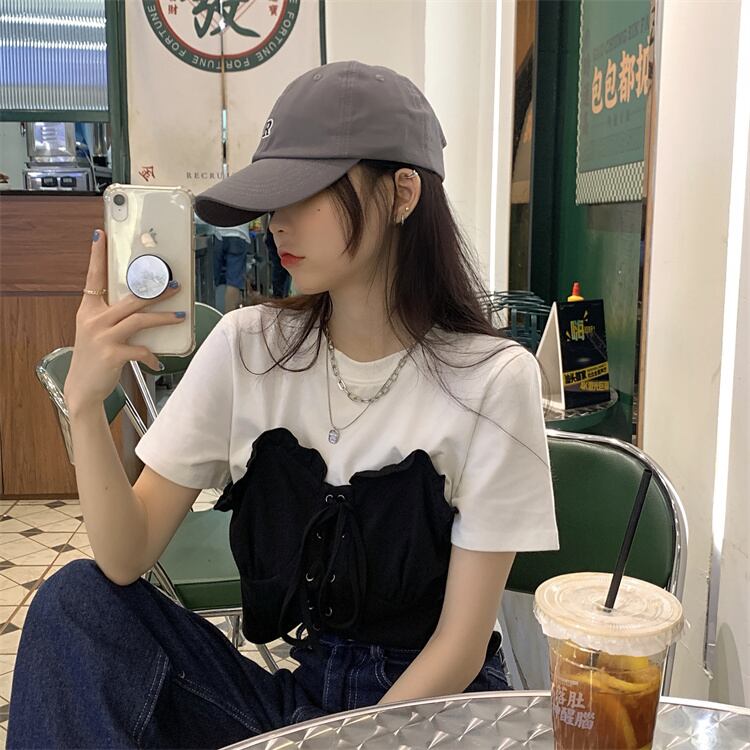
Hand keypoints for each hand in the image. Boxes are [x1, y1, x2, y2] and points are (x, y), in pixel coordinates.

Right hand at [63, 229, 184, 411]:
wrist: (82, 387)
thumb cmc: (94, 357)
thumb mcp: (95, 330)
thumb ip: (112, 315)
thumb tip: (141, 303)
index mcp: (89, 309)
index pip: (94, 277)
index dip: (97, 256)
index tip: (100, 236)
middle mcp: (94, 319)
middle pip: (130, 298)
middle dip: (156, 291)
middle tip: (175, 285)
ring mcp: (102, 337)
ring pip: (139, 319)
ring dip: (163, 317)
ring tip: (180, 316)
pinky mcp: (112, 354)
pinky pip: (141, 350)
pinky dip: (152, 355)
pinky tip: (157, 360)